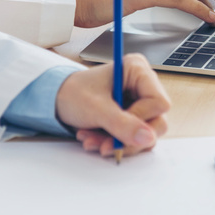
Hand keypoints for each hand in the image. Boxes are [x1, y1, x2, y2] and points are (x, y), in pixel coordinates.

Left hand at [56, 53, 170, 157]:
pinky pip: (135, 138)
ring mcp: (140, 103)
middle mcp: (143, 85)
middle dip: (127, 137)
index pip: (159, 103)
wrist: (56, 99)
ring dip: (118, 143)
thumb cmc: (73, 93)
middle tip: (103, 144)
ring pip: (145, 134)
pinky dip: (115, 143)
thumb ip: (122, 123)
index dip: (140, 119)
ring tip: (91, 140)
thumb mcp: (95, 108)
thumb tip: (148, 138)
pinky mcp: (134, 117)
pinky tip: (94, 139)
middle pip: (157, 121)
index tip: (116, 125)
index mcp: (138, 70)